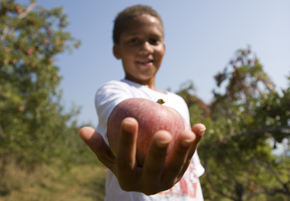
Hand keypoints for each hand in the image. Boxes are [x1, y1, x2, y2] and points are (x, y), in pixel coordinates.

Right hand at [79, 117, 204, 194]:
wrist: (144, 173)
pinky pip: (189, 157)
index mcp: (127, 180)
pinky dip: (195, 143)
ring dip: (184, 149)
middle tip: (163, 133)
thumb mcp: (110, 154)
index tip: (128, 119)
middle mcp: (148, 185)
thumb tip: (81, 130)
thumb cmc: (124, 158)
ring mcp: (166, 181)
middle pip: (153, 168)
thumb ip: (98, 144)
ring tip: (189, 131)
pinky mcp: (180, 175)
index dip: (126, 141)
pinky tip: (201, 127)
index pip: (125, 160)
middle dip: (158, 153)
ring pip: (176, 165)